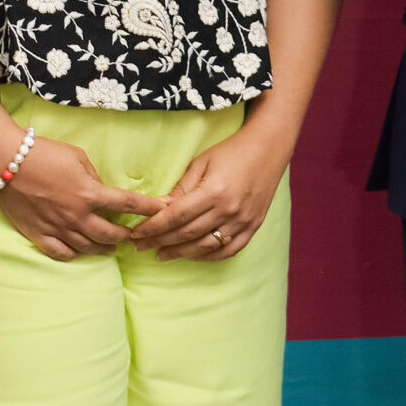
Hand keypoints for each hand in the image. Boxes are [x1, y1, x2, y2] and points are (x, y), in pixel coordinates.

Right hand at [0, 134, 165, 262]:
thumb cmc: (44, 153)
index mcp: (90, 193)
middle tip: (133, 236)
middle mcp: (77, 216)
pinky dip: (75, 255)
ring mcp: (58, 228)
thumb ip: (93, 176)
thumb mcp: (77, 157)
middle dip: (126, 236)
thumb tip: (101, 190)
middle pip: (110, 234)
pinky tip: (81, 252)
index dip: (148, 209)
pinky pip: (62, 253)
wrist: (6, 162)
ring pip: (88, 247)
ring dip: (104, 248)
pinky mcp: (39, 235)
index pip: (127, 204)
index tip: (161, 212)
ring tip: (111, 249)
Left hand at [133, 126, 292, 260]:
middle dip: (160, 242)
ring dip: (180, 253)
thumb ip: (181, 188)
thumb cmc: (232, 151)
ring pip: (205, 247)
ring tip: (162, 254)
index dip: (154, 227)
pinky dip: (207, 256)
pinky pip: (227, 251)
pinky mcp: (252, 227)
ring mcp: (242, 222)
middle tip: (141, 247)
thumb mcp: (202, 162)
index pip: (176, 216)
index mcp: (213, 191)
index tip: (137, 234)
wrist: (268, 149)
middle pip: (187, 234)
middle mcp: (228, 210)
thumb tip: (158, 208)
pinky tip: (192, 255)